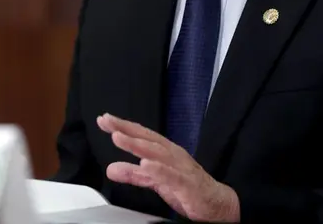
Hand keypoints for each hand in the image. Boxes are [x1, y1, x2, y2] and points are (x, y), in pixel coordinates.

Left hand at [97, 113, 240, 222]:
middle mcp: (173, 155)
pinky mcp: (189, 185)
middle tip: (107, 121)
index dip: (123, 126)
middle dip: (126, 129)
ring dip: (138, 145)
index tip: (103, 119)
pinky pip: (172, 176)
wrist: (219, 205)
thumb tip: (111, 168)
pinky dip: (159, 170)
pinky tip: (145, 165)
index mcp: (165, 152)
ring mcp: (182, 168)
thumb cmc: (188, 189)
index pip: (142, 135)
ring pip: (157, 153)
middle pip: (147, 139)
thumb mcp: (156, 181)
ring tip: (119, 138)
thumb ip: (134, 174)